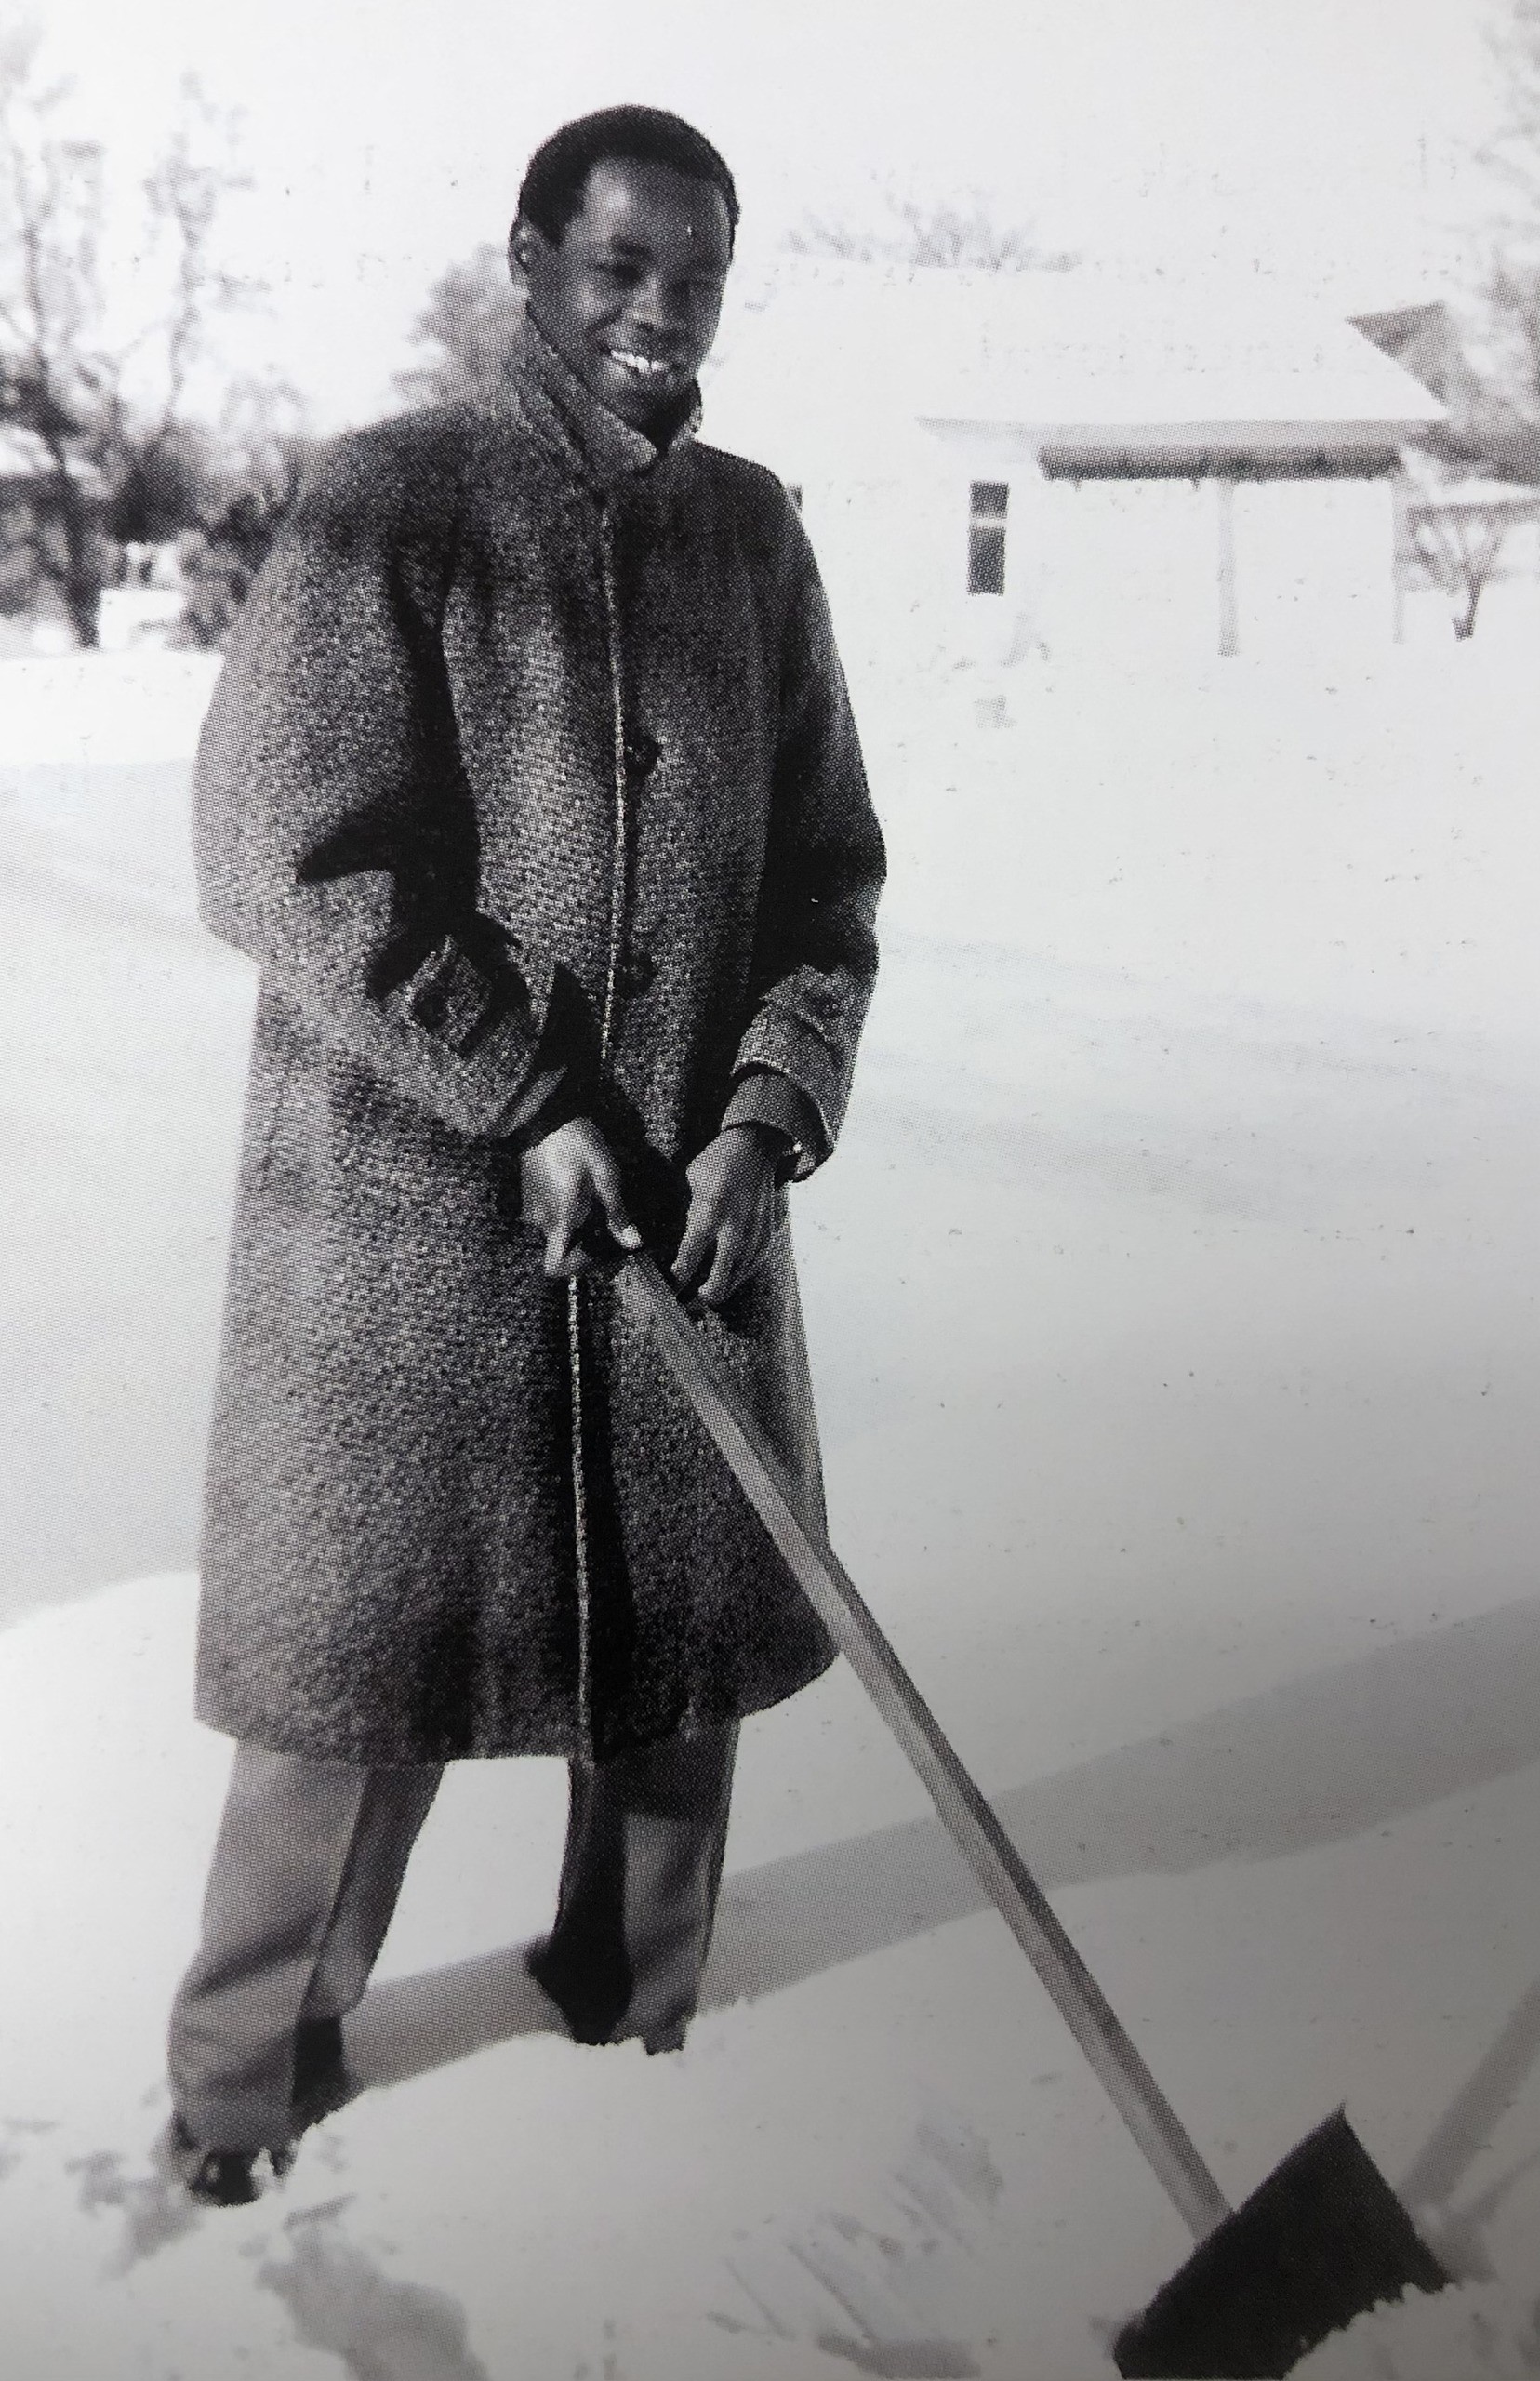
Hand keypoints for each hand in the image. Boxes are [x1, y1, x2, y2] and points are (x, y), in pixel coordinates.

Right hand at [519, 1117, 640, 1277]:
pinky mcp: (529, 1193)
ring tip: (598, 1205)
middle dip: (584, 1245)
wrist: (546, 1115)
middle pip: (560, 1250)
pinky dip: (565, 1212)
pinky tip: (582, 1192)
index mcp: (560, 1220)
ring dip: (576, 1226)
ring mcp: (532, 1207)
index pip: (555, 1267)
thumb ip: (617, 1213)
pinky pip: (549, 1215)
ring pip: (556, 1231)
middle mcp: (541, 1221)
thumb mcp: (605, 1176)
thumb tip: (632, 1243)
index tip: (597, 1254)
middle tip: (608, 1227)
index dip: (576, 1268)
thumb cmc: (577, 1144)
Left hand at [671, 1125, 782, 1308]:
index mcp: (712, 1211)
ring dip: (719, 1289)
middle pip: (719, 1282)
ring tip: (702, 1291)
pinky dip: (735, 1276)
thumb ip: (691, 1216)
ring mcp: (756, 1236)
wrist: (756, 1148)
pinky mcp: (768, 1237)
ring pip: (736, 1281)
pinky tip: (724, 1276)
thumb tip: (685, 1247)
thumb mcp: (693, 1182)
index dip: (677, 1279)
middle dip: (700, 1296)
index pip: (690, 1257)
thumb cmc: (718, 1162)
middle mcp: (737, 1229)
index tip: (667, 1288)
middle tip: (686, 1299)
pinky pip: (750, 1269)